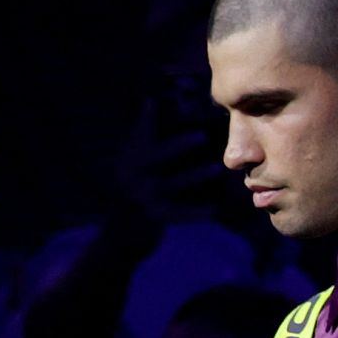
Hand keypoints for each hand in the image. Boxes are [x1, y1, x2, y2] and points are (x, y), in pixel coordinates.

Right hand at [114, 103, 224, 226]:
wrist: (120, 236)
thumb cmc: (133, 194)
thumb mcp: (130, 164)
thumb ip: (141, 137)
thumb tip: (150, 101)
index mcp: (128, 160)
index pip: (139, 136)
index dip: (147, 120)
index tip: (154, 101)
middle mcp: (130, 176)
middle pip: (156, 156)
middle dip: (178, 145)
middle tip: (202, 135)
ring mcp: (140, 197)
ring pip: (172, 183)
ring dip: (196, 175)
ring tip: (217, 168)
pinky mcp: (151, 217)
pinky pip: (178, 212)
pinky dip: (195, 212)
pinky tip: (213, 209)